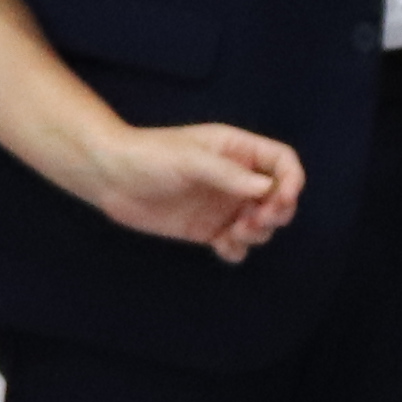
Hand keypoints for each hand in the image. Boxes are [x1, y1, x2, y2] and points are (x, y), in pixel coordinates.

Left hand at [74, 118, 303, 261]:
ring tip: (234, 232)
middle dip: (276, 213)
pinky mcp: (207, 229)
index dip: (291, 181)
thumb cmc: (149, 155)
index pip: (282, 162)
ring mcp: (223, 205)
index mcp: (238, 151)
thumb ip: (229, 174)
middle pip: (279, 198)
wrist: (110, 176)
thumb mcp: (191, 159)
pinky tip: (221, 245)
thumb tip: (267, 189)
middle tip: (254, 220)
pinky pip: (236, 245)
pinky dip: (237, 250)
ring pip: (261, 225)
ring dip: (258, 233)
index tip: (280, 199)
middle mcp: (236, 178)